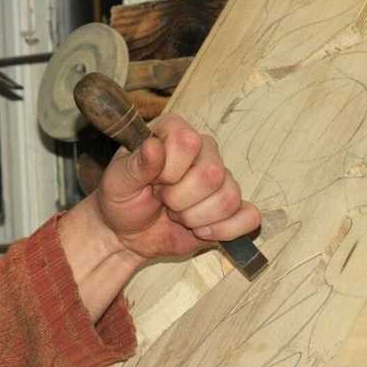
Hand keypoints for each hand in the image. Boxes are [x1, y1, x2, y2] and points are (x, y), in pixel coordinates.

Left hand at [93, 114, 260, 262]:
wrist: (127, 233)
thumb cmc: (122, 200)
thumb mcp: (118, 182)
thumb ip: (136, 165)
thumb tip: (154, 147)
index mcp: (174, 132)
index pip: (187, 142)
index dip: (167, 171)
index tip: (151, 181)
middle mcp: (204, 149)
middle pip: (211, 174)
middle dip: (179, 200)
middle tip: (162, 201)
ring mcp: (222, 177)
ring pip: (228, 199)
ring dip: (194, 218)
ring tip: (176, 214)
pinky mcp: (233, 207)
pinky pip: (249, 217)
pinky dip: (224, 231)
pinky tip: (200, 231)